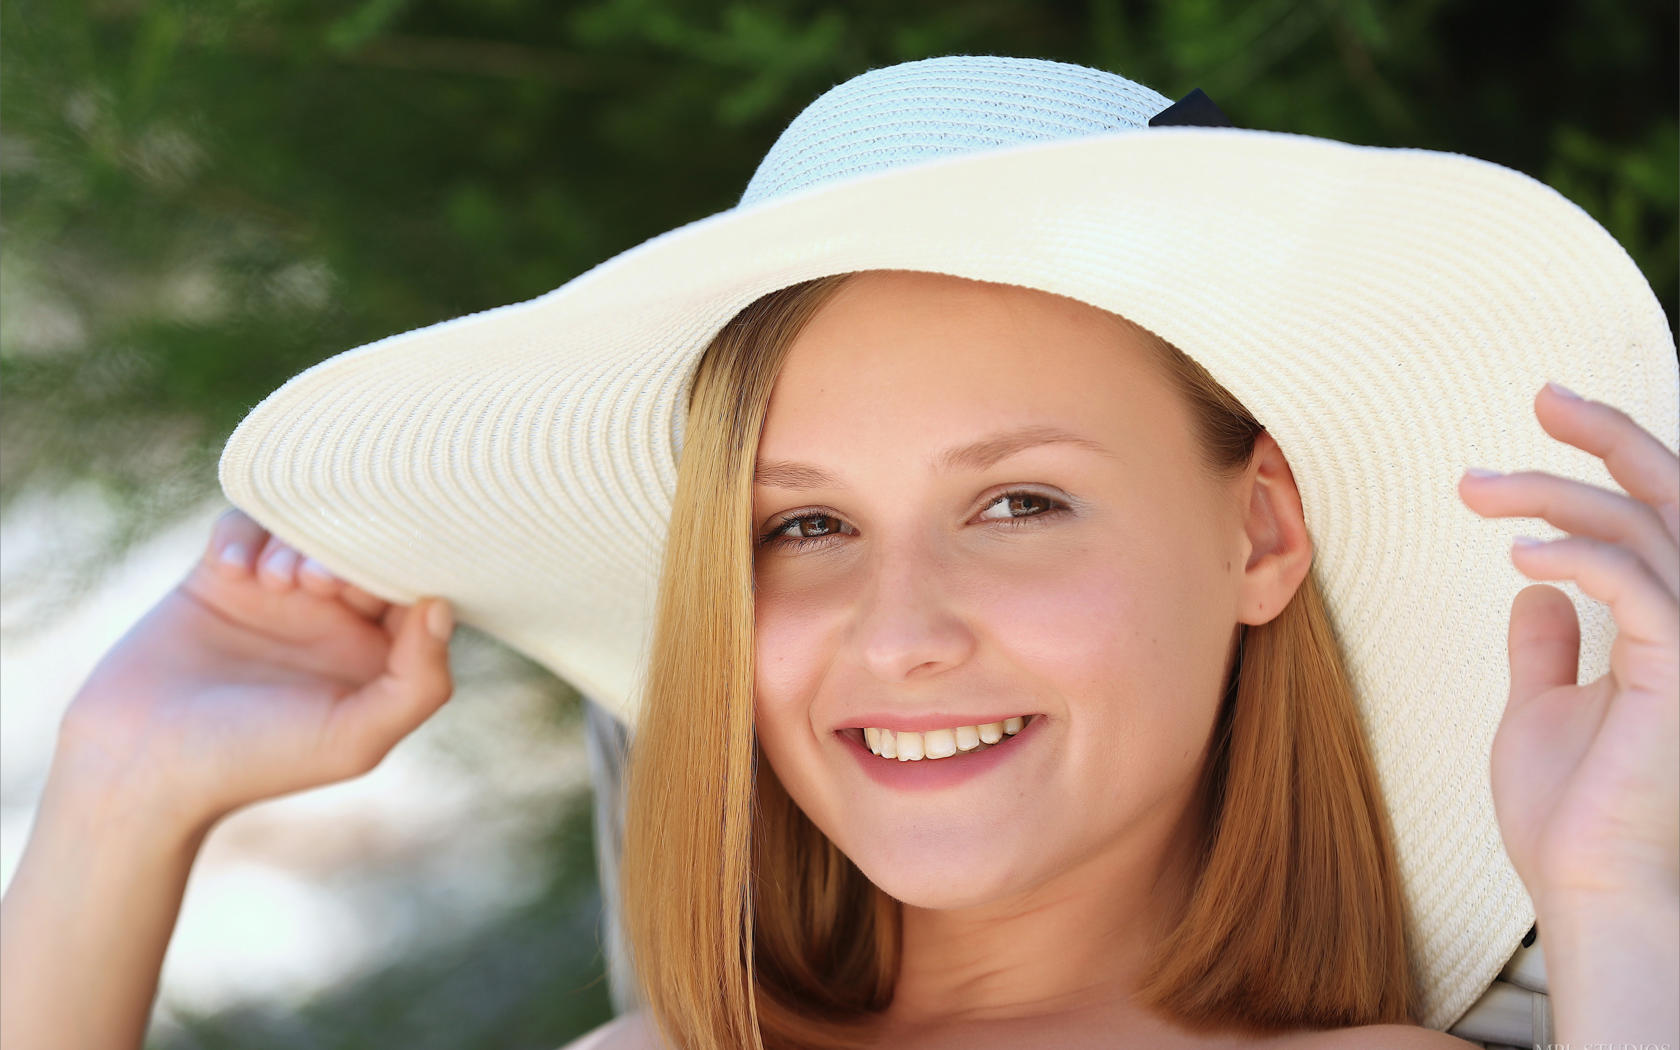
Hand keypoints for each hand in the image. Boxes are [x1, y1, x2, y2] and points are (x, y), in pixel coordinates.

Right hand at [53, 507, 456, 836]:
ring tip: (274, 582)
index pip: (416, 589)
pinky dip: (242, 535)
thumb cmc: (255, 762)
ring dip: (297, 542)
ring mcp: (275, 596)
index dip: (408, 574)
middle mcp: (332, 621)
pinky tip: (230, 571)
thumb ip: (417, 682)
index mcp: (375, 655)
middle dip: (351, 551)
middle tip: (319, 582)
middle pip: (365, 550)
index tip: (379, 584)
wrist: (140, 766)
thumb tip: (441, 607)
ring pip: (308, 532)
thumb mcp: (355, 737)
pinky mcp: (219, 578)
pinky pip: (245, 526)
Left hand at [1458, 381, 1677, 909]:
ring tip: (1474, 488)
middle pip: (1673, 499)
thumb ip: (1548, 644)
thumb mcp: (1543, 708)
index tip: (1546, 416)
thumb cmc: (1570, 813)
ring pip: (1641, 530)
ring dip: (1554, 495)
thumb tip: (1535, 585)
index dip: (1615, 458)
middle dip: (1610, 436)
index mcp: (1674, 629)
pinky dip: (1574, 555)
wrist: (1588, 891)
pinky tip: (1515, 556)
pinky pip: (1635, 583)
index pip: (1661, 519)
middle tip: (1538, 396)